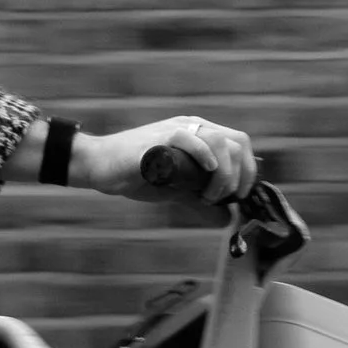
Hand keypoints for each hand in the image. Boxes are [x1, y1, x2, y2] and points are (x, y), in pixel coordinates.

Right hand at [78, 116, 260, 204]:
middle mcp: (192, 127)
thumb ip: (200, 201)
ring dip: (223, 174)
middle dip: (240, 176)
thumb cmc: (135, 175)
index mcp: (199, 134)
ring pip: (220, 141)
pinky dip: (204, 157)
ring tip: (208, 196)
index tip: (238, 196)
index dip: (248, 171)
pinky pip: (190, 138)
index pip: (240, 144)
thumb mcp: (176, 190)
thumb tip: (226, 220)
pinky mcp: (159, 138)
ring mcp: (176, 129)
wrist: (100, 165)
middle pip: (237, 142)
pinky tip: (203, 176)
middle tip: (224, 199)